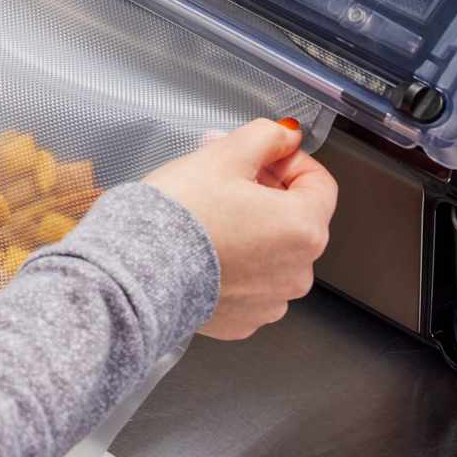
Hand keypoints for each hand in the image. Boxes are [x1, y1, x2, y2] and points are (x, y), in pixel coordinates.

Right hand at [143, 118, 337, 340]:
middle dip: (265, 193)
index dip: (290, 160)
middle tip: (225, 177)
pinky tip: (204, 249)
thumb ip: (265, 137)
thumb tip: (285, 135)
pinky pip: (250, 284)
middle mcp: (297, 271)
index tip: (263, 156)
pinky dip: (235, 266)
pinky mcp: (242, 320)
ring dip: (251, 230)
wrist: (137, 269)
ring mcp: (270, 301)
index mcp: (304, 228)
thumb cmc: (179, 216)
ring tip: (210, 216)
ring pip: (272, 253)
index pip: (320, 183)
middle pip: (295, 219)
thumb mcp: (224, 154)